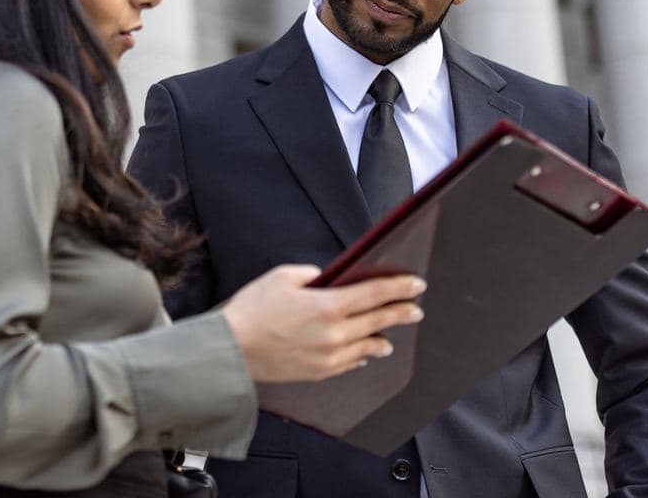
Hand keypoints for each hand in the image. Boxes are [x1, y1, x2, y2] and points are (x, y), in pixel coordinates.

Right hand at [220, 265, 424, 383]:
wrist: (232, 349)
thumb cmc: (253, 310)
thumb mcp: (282, 276)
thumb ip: (312, 274)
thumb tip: (327, 280)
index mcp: (328, 305)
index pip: (375, 293)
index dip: (399, 287)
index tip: (416, 284)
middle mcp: (335, 333)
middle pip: (379, 320)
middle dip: (401, 312)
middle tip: (415, 309)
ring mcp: (330, 357)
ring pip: (368, 347)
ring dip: (382, 338)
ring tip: (389, 336)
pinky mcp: (319, 373)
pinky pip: (350, 364)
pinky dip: (360, 357)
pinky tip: (364, 354)